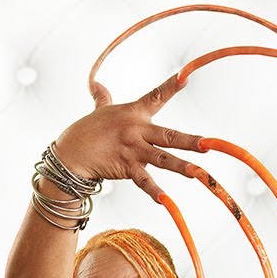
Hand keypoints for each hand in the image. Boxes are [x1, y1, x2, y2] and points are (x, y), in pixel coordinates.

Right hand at [51, 75, 203, 199]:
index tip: (185, 77)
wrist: (68, 154)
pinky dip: (154, 191)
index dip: (170, 86)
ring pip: (162, 159)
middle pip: (169, 136)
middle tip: (209, 144)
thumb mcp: (98, 112)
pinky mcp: (126, 167)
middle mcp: (136, 130)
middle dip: (190, 141)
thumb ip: (102, 99)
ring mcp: (133, 150)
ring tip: (198, 173)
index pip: (155, 97)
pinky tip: (165, 200)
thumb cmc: (85, 132)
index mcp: (133, 113)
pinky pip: (143, 181)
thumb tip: (98, 85)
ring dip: (181, 167)